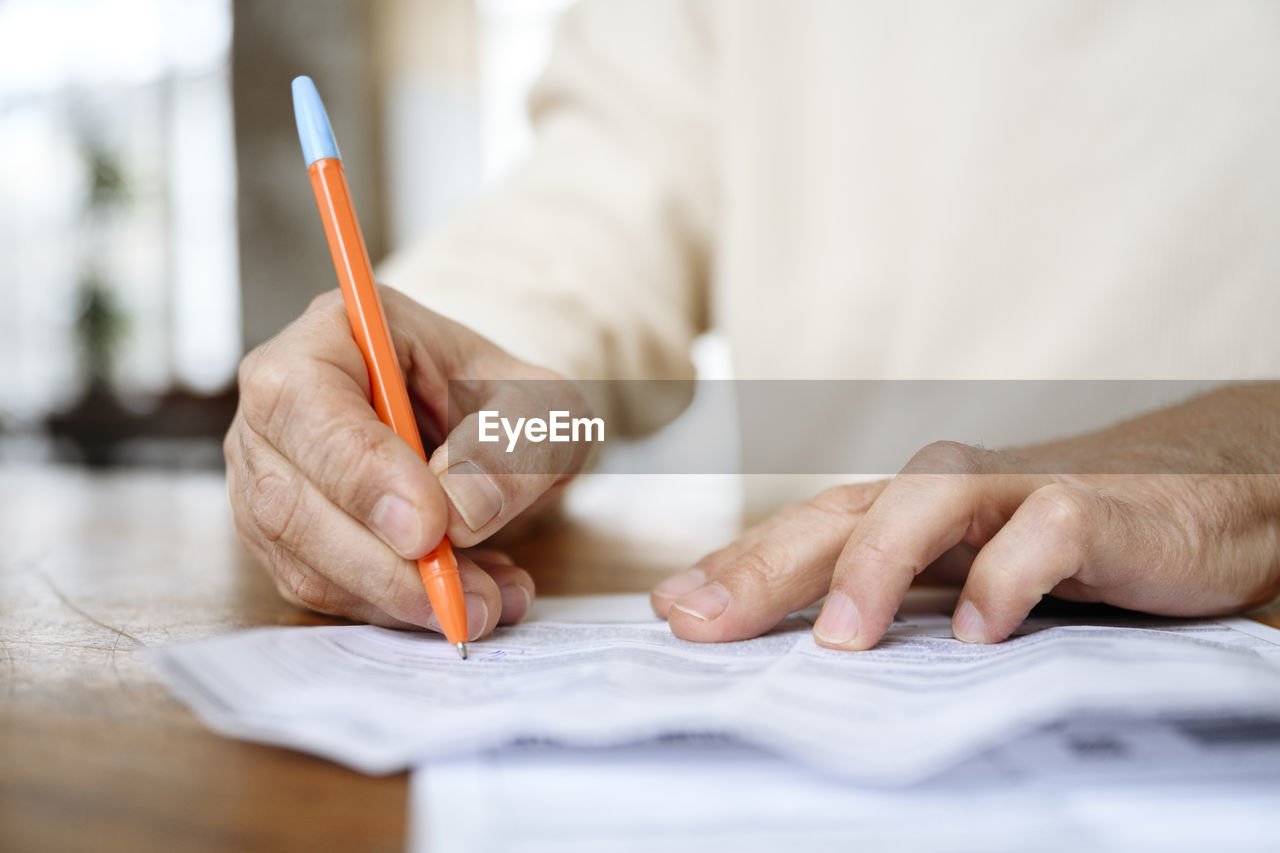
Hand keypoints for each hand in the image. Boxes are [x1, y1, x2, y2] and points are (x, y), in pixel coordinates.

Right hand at [225, 287, 586, 637]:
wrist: (496, 432)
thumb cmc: (508, 402)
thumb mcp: (542, 408)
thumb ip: (511, 447)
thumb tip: (462, 511)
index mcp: (336, 332)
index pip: (306, 400)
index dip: (361, 471)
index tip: (429, 528)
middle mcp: (281, 402)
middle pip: (288, 496)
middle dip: (384, 563)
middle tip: (468, 596)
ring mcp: (269, 471)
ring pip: (301, 557)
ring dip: (397, 596)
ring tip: (486, 600)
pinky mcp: (283, 535)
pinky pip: (321, 590)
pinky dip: (395, 609)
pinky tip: (465, 596)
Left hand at [651, 385, 1279, 648]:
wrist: (1204, 491)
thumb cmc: (1067, 541)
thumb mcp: (967, 576)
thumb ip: (899, 598)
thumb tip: (808, 655)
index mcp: (906, 512)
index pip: (804, 533)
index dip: (735, 567)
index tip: (667, 611)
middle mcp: (946, 491)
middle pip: (837, 515)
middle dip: (761, 567)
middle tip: (697, 621)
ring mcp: (1016, 490)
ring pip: (924, 504)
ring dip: (875, 566)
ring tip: (839, 640)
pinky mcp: (1095, 508)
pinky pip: (1043, 532)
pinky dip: (1008, 577)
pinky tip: (979, 632)